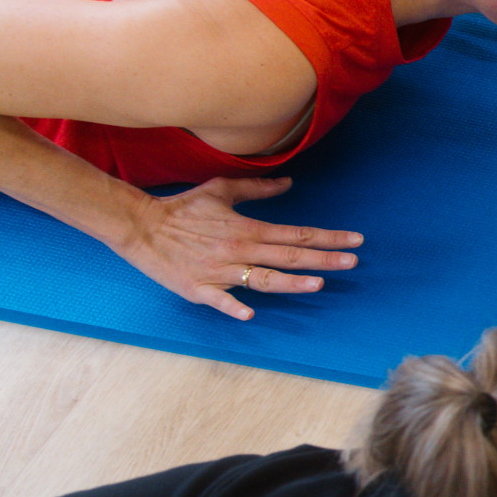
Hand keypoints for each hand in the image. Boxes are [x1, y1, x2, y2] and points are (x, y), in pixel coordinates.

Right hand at [123, 176, 362, 318]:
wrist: (141, 226)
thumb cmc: (182, 209)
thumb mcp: (221, 190)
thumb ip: (257, 189)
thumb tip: (289, 183)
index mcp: (247, 228)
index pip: (296, 234)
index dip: (327, 238)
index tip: (355, 241)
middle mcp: (238, 250)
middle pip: (288, 256)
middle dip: (324, 259)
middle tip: (354, 262)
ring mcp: (220, 271)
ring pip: (262, 279)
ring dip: (291, 282)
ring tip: (318, 284)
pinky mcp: (198, 288)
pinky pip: (219, 299)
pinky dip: (233, 306)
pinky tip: (251, 314)